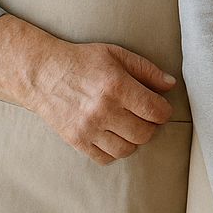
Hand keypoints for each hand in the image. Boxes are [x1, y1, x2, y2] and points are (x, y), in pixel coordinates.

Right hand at [0, 14, 175, 164]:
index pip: (155, 111)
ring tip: (128, 125)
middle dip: (150, 126)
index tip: (160, 108)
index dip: (164, 112)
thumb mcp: (117, 54)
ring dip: (133, 139)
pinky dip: (114, 150)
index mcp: (116, 86)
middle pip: (144, 133)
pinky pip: (105, 158)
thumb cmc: (82, 61)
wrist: (42, 74)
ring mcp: (88, 128)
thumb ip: (147, 70)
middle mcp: (103, 110)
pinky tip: (112, 134)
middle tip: (144, 116)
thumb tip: (170, 85)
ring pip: (127, 149)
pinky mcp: (76, 141)